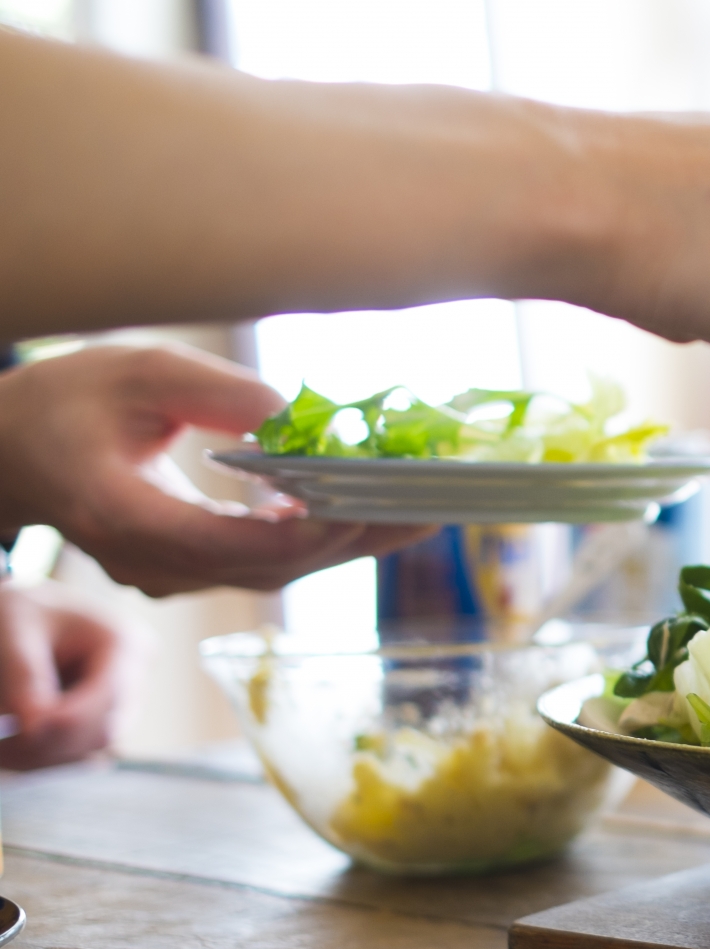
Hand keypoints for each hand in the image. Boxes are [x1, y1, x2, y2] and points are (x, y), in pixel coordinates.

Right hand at [0, 345, 430, 596]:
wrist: (13, 452)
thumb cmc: (68, 402)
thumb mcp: (138, 372)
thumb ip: (218, 394)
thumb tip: (300, 419)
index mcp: (120, 515)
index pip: (218, 542)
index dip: (292, 533)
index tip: (355, 510)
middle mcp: (150, 562)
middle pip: (267, 566)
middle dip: (354, 537)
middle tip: (429, 508)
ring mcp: (170, 575)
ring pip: (276, 571)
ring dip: (352, 542)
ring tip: (426, 509)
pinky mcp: (191, 569)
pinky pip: (269, 562)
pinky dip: (324, 538)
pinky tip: (378, 512)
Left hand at [0, 581, 126, 768]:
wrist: (21, 610)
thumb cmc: (20, 611)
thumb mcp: (15, 634)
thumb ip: (26, 680)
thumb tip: (33, 729)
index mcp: (123, 642)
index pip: (110, 697)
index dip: (68, 722)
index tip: (23, 732)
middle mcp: (133, 674)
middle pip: (104, 729)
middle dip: (52, 742)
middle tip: (4, 745)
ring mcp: (122, 698)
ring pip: (90, 745)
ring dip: (44, 752)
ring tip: (3, 743)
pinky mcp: (101, 716)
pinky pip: (78, 748)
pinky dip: (43, 752)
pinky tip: (13, 742)